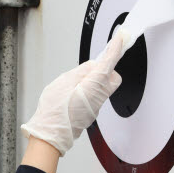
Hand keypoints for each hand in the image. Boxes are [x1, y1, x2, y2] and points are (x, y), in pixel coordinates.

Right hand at [20, 32, 124, 155]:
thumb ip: (81, 72)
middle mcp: (100, 96)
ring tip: (72, 85)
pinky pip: (94, 96)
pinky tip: (72, 95)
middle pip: (112, 76)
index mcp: (95, 85)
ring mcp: (97, 106)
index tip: (122, 36)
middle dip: (105, 69)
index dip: (116, 47)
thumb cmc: (54, 111)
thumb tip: (92, 67)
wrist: (51, 135)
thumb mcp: (64, 82)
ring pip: (102, 86)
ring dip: (92, 81)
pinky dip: (87, 91)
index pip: (110, 61)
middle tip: (89, 68)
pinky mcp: (91, 112)